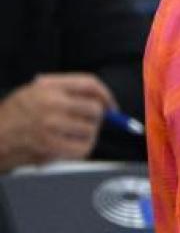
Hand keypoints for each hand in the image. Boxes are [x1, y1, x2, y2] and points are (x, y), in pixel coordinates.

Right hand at [0, 73, 114, 170]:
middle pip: (94, 108)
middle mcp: (51, 103)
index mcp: (48, 87)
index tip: (111, 106)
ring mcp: (51, 124)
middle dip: (96, 118)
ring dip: (87, 135)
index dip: (105, 95)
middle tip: (88, 123)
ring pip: (91, 129)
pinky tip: (69, 146)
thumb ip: (63, 90)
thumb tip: (100, 99)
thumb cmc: (14, 116)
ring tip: (72, 135)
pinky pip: (83, 148)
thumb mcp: (33, 91)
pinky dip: (81, 148)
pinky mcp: (50, 145)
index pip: (89, 84)